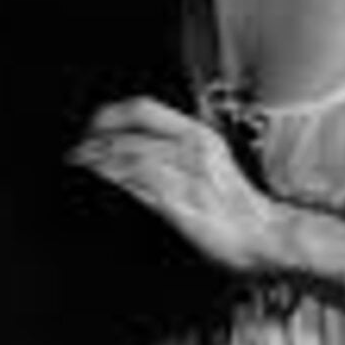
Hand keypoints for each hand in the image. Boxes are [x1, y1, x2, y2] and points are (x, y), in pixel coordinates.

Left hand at [69, 97, 278, 275]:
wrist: (268, 236)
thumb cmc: (239, 209)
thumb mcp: (209, 167)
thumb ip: (176, 155)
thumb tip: (136, 153)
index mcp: (199, 135)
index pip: (144, 108)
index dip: (111, 114)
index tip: (91, 126)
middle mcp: (191, 147)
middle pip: (130, 129)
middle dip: (95, 135)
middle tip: (76, 148)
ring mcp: (186, 173)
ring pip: (129, 152)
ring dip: (97, 156)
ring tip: (78, 162)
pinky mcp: (180, 200)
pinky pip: (138, 181)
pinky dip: (112, 176)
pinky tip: (98, 179)